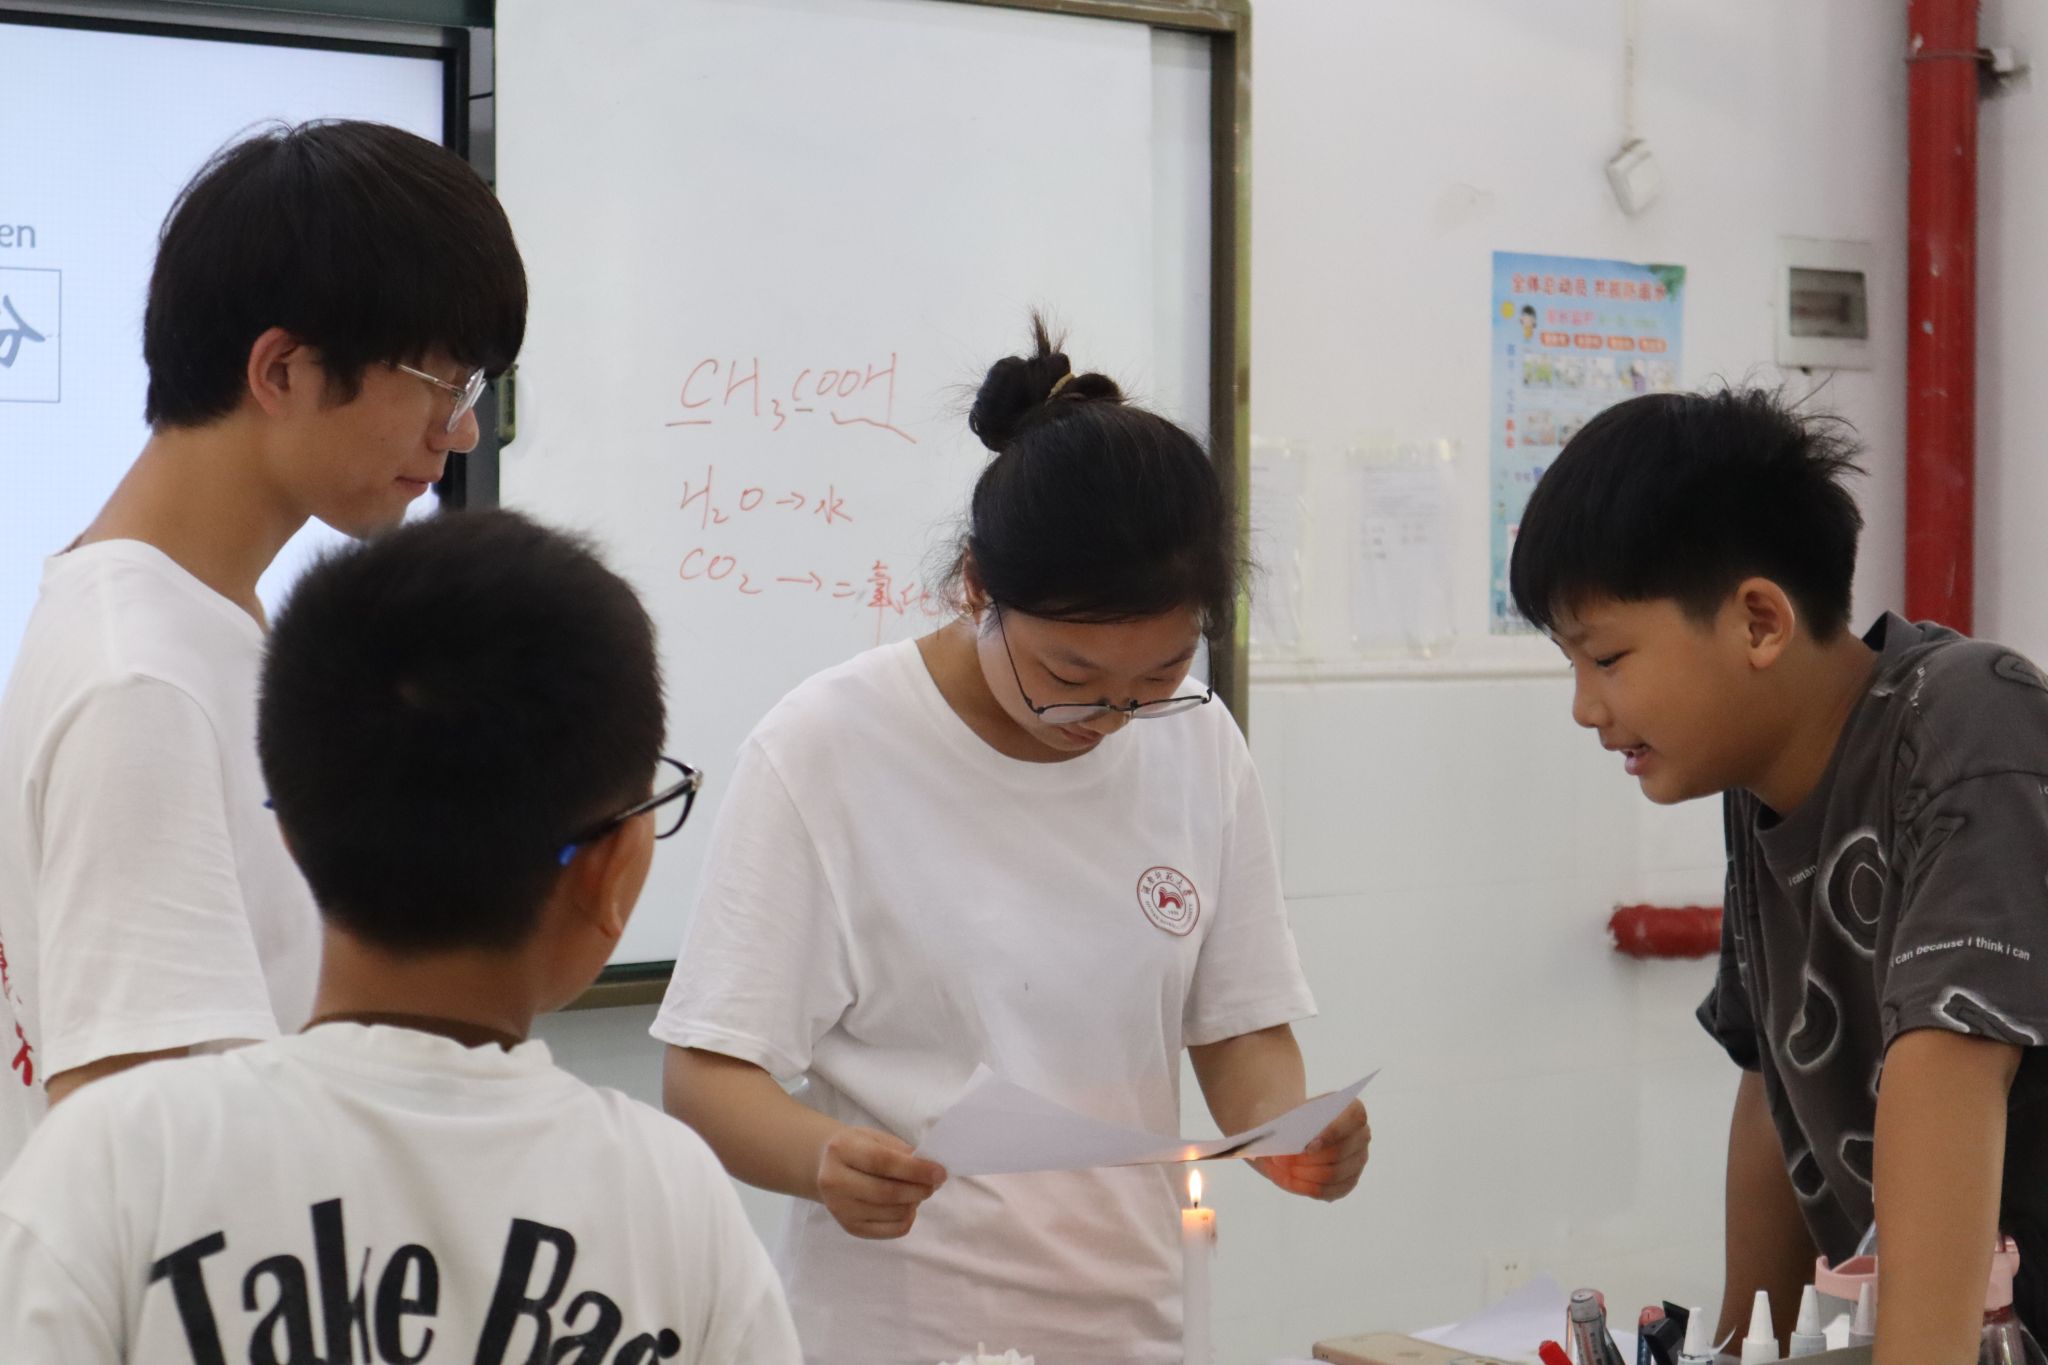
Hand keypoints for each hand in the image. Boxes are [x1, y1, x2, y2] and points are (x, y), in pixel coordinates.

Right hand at [816, 1126, 947, 1238]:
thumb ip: (902, 1152)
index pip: (882, 1163)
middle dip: (919, 1189)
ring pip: (892, 1213)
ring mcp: (840, 1208)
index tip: (940, 1172)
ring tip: (918, 1190)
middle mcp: (834, 1182)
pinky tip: (907, 1206)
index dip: (915, 1169)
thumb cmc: (858, 1148)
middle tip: (934, 1184)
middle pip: (887, 1193)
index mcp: (841, 1150)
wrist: (827, 1167)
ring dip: (914, 1203)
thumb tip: (931, 1171)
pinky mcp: (849, 1227)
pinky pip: (890, 1230)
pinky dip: (907, 1218)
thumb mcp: (876, 1138)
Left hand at [1252, 1098, 1369, 1200]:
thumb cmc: (1294, 1119)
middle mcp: (1362, 1136)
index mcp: (1353, 1110)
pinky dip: (1303, 1186)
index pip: (1354, 1118)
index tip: (1307, 1145)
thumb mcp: (1289, 1115)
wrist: (1293, 1130)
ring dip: (1301, 1173)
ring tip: (1279, 1167)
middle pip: (1338, 1153)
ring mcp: (1358, 1162)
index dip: (1332, 1133)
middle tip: (1279, 1158)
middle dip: (1306, 1159)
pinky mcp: (1348, 1183)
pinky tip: (1286, 1179)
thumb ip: (1291, 1126)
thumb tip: (1286, 1146)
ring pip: (1331, 1175)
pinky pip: (1327, 1192)